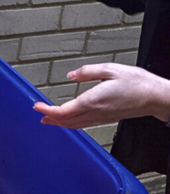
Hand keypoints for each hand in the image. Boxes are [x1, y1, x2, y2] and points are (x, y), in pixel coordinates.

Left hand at [33, 63, 169, 128]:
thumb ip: (87, 72)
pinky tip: (69, 120)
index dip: (48, 110)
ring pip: (74, 124)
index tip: (37, 107)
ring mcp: (100, 118)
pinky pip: (83, 124)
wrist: (156, 97)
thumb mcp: (110, 69)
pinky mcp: (105, 119)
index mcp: (92, 101)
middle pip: (66, 120)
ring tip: (48, 120)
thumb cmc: (137, 83)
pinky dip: (71, 123)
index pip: (63, 111)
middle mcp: (94, 113)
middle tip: (38, 113)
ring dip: (59, 123)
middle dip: (50, 118)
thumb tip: (71, 75)